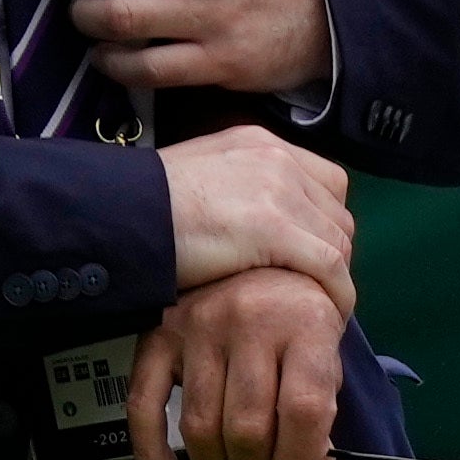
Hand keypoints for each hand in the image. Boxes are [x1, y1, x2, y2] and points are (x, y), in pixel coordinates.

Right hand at [128, 265, 345, 459]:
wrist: (261, 253)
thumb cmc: (302, 311)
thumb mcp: (328, 350)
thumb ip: (322, 410)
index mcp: (305, 323)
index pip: (304, 411)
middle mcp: (249, 320)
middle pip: (248, 428)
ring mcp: (198, 325)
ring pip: (201, 428)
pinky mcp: (159, 334)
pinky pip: (144, 406)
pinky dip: (154, 456)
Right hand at [158, 124, 353, 313]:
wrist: (121, 216)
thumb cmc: (145, 208)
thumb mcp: (200, 178)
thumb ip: (238, 190)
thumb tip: (257, 227)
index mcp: (260, 144)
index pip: (327, 184)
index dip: (326, 225)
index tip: (312, 256)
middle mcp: (278, 159)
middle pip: (337, 214)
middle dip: (332, 254)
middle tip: (315, 289)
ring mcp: (279, 191)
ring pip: (338, 241)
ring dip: (335, 279)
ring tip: (320, 307)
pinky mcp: (275, 229)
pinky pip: (330, 266)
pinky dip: (337, 294)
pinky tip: (329, 314)